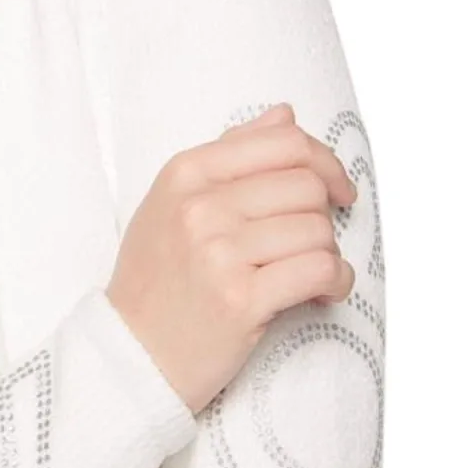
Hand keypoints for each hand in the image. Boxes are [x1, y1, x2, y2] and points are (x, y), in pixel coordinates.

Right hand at [105, 102, 356, 414]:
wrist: (132, 353)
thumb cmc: (158, 278)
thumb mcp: (174, 202)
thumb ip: (229, 154)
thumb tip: (283, 115)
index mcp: (185, 173)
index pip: (281, 141)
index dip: (323, 161)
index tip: (334, 188)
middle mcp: (199, 206)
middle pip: (306, 185)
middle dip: (323, 214)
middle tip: (308, 242)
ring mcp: (218, 253)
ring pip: (317, 228)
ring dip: (327, 253)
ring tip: (307, 272)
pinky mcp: (241, 300)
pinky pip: (320, 270)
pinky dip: (335, 282)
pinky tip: (320, 292)